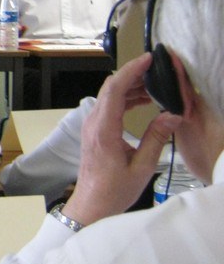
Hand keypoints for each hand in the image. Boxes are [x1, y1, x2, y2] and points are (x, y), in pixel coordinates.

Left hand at [62, 53, 181, 225]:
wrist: (91, 204)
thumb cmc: (114, 190)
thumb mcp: (141, 166)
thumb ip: (156, 139)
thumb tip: (173, 114)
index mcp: (103, 130)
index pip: (115, 90)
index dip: (131, 70)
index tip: (148, 58)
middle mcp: (94, 123)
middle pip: (111, 88)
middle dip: (133, 73)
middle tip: (157, 67)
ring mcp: (92, 126)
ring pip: (110, 96)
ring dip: (130, 86)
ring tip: (155, 83)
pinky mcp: (95, 131)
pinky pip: (109, 106)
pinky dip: (125, 98)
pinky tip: (144, 100)